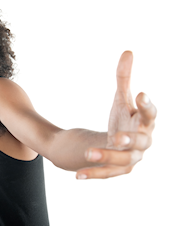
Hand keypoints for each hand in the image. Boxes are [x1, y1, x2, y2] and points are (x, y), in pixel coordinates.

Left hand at [77, 51, 156, 178]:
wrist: (116, 143)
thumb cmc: (123, 119)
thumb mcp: (120, 99)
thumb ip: (123, 78)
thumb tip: (128, 51)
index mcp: (144, 123)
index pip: (150, 115)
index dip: (147, 106)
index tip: (140, 94)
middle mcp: (142, 143)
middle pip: (141, 142)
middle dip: (130, 140)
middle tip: (117, 137)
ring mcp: (130, 159)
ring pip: (122, 160)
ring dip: (106, 157)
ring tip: (87, 152)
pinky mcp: (117, 170)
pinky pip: (106, 174)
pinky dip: (93, 174)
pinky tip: (77, 175)